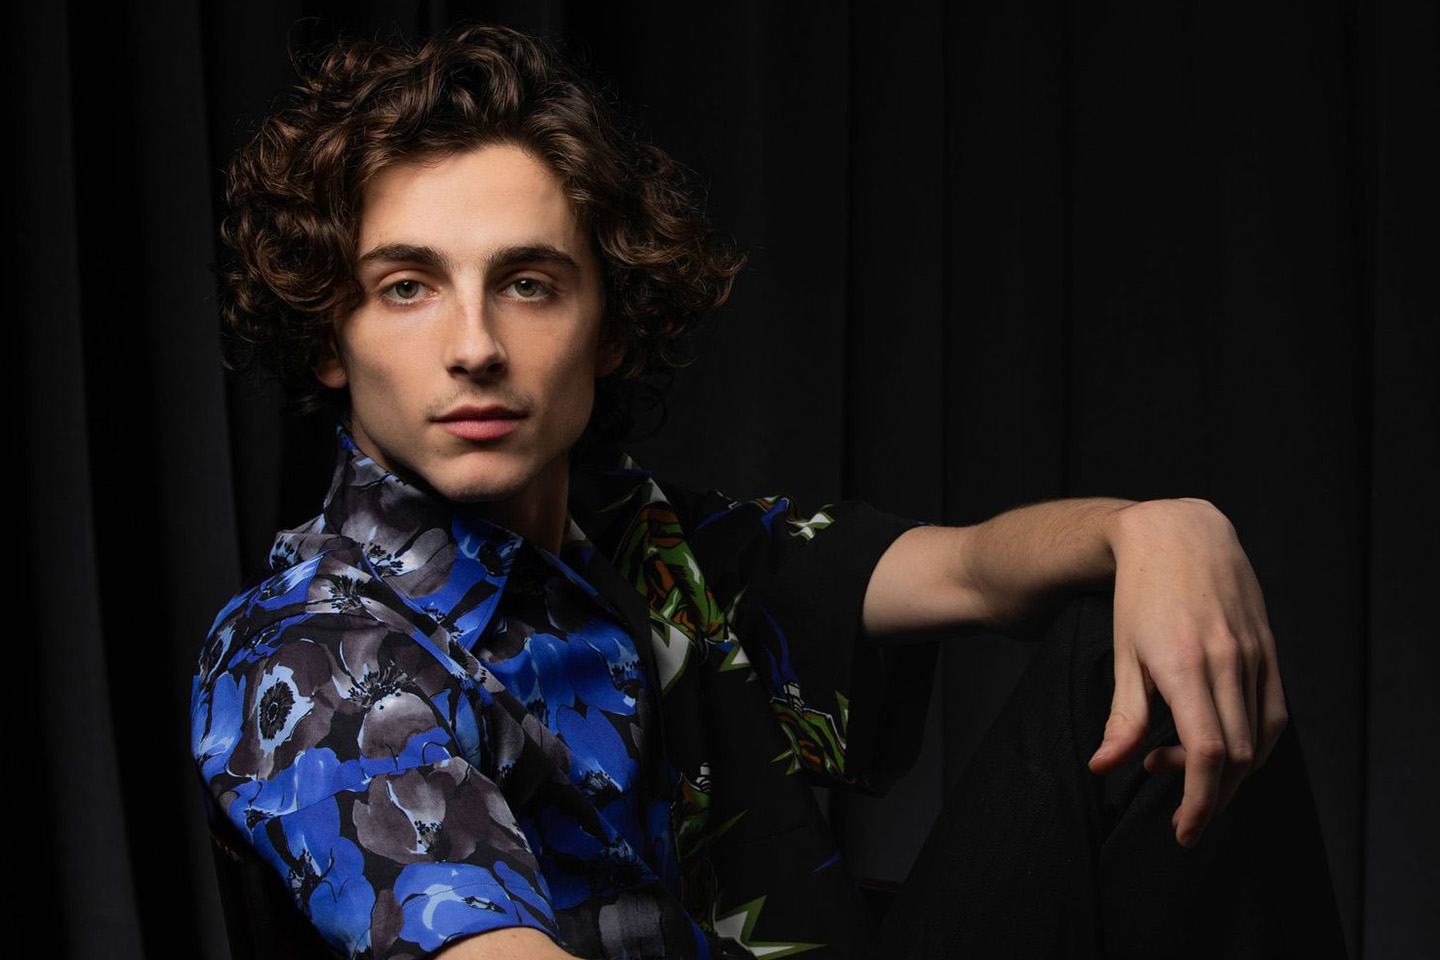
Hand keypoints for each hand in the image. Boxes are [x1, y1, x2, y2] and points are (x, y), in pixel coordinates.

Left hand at [1085, 498, 1288, 847]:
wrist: (1178, 532)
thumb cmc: (1139, 594)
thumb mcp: (1124, 655)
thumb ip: (1122, 718)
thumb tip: (1103, 769)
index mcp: (1186, 666)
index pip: (1207, 755)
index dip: (1199, 802)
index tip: (1183, 831)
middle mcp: (1229, 663)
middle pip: (1237, 758)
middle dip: (1211, 798)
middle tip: (1179, 813)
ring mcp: (1256, 655)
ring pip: (1260, 741)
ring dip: (1230, 775)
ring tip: (1183, 768)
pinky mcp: (1270, 649)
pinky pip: (1274, 714)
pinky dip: (1253, 745)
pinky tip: (1221, 746)